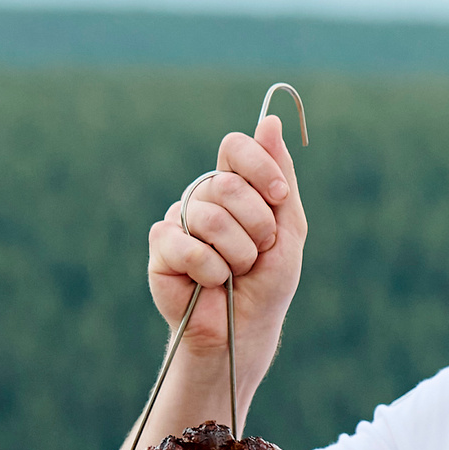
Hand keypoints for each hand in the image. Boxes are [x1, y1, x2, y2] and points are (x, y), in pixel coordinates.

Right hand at [145, 113, 306, 382]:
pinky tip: (211, 283)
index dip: (260, 167)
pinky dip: (210, 270)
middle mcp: (204, 198)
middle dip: (256, 225)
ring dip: (237, 253)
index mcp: (234, 186)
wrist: (245, 329)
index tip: (278, 197)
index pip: (235, 147)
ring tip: (235, 272)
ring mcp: (179, 220)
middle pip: (227, 184)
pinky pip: (185, 245)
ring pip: (209, 217)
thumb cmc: (267, 281)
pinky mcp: (161, 249)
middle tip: (258, 252)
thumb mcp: (287, 226)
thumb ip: (280, 175)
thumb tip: (269, 121)